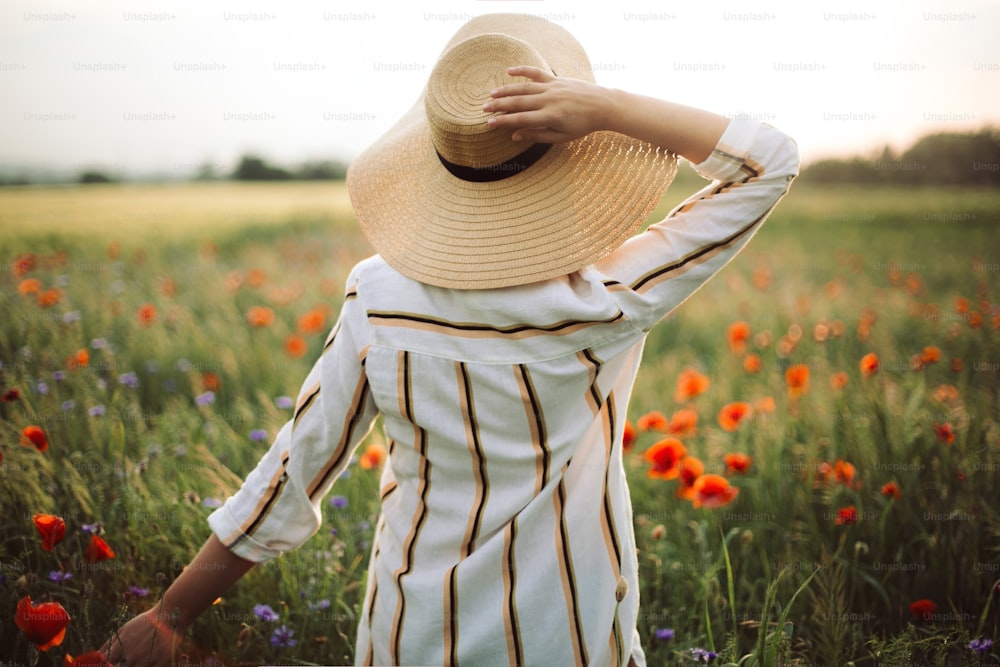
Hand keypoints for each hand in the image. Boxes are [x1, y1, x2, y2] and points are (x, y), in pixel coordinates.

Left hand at [100, 607, 186, 666]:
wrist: (170, 615)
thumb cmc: (146, 622)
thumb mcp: (124, 629)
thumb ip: (110, 643)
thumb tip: (98, 655)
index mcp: (121, 647)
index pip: (106, 664)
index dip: (108, 664)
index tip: (113, 661)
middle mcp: (130, 656)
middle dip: (124, 664)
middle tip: (131, 656)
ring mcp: (145, 661)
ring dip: (136, 664)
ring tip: (143, 655)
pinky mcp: (159, 663)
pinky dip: (148, 666)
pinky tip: (151, 660)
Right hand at [482, 65, 613, 143]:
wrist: (603, 105)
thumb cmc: (583, 125)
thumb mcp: (562, 137)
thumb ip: (537, 136)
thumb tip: (515, 136)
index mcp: (551, 117)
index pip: (521, 119)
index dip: (503, 121)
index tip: (489, 123)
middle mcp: (549, 100)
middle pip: (518, 102)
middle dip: (499, 106)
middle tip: (483, 109)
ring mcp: (552, 88)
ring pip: (524, 87)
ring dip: (506, 90)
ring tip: (491, 95)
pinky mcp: (556, 79)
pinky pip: (536, 73)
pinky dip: (522, 70)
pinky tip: (508, 71)